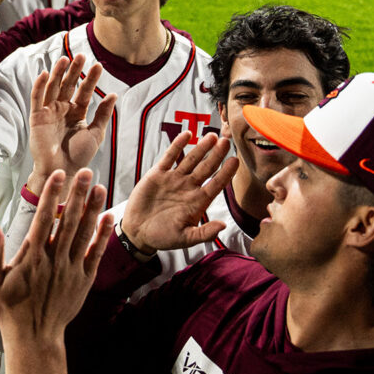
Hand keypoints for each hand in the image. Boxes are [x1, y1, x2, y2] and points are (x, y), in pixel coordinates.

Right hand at [0, 168, 113, 343]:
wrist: (35, 337)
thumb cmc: (10, 308)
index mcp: (33, 257)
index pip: (43, 218)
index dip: (51, 195)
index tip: (58, 174)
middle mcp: (55, 260)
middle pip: (69, 221)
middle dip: (78, 194)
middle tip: (87, 171)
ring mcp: (72, 270)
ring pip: (85, 233)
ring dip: (93, 209)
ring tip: (100, 187)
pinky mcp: (84, 280)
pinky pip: (96, 253)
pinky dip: (103, 235)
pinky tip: (109, 217)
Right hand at [27, 55, 116, 195]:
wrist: (63, 171)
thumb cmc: (79, 156)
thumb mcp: (95, 133)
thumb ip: (103, 114)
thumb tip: (113, 95)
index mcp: (76, 113)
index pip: (84, 92)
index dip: (91, 79)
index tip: (99, 65)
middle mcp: (62, 110)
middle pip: (68, 85)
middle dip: (74, 71)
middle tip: (82, 56)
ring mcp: (49, 112)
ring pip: (53, 87)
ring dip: (58, 73)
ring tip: (65, 58)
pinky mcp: (37, 117)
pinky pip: (37, 98)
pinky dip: (40, 85)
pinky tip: (46, 73)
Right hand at [119, 132, 238, 254]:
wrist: (137, 232)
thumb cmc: (163, 237)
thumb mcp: (185, 239)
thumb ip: (204, 233)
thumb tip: (223, 226)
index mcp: (197, 202)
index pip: (216, 184)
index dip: (225, 173)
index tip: (235, 161)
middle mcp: (188, 187)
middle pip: (206, 168)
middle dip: (217, 155)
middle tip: (226, 141)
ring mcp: (174, 179)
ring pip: (190, 159)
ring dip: (201, 147)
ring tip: (212, 136)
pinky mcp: (158, 175)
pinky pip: (170, 157)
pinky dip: (177, 145)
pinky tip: (187, 135)